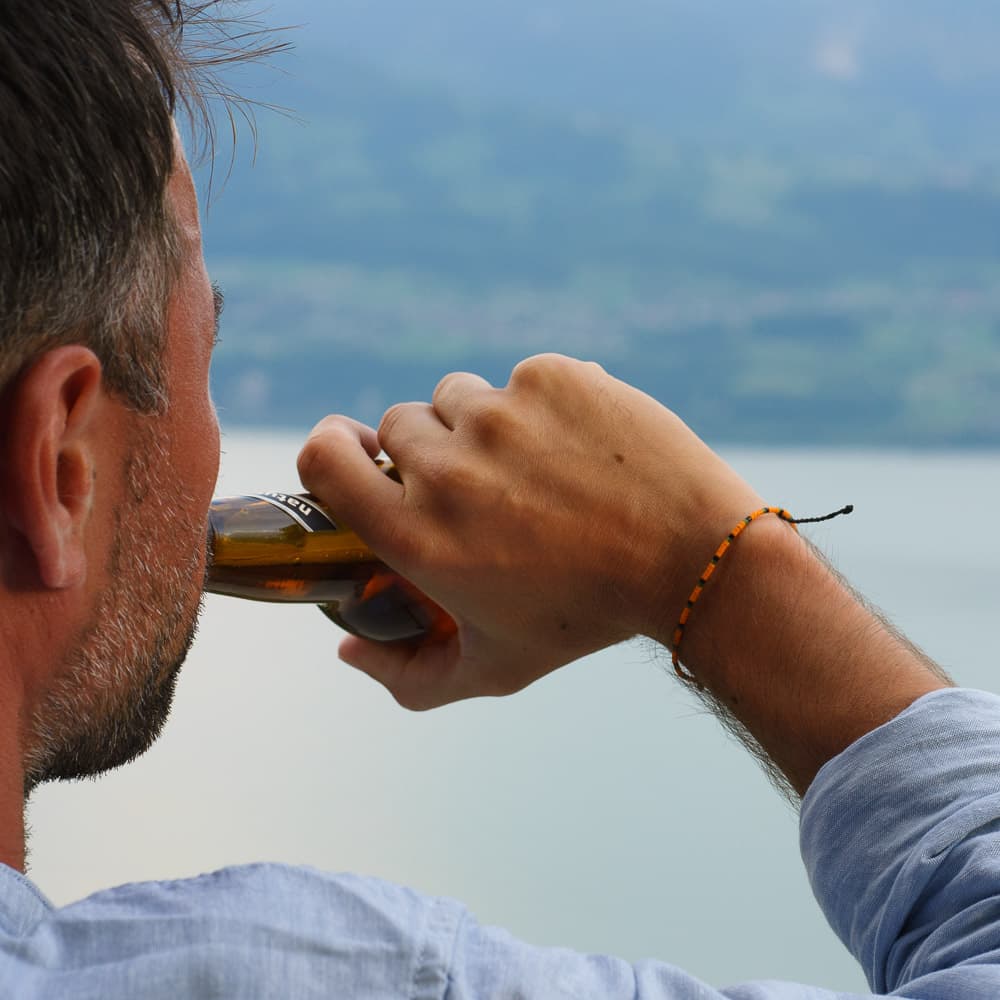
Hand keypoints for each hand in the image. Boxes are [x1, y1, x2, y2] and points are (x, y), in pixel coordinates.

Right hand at [297, 354, 762, 708]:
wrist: (693, 558)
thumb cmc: (587, 618)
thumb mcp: (495, 668)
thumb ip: (407, 678)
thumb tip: (347, 652)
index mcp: (419, 536)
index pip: (322, 458)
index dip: (327, 449)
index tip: (352, 454)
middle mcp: (448, 470)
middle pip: (395, 425)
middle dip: (426, 452)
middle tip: (481, 488)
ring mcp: (501, 415)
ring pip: (457, 396)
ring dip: (480, 425)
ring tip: (535, 468)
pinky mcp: (551, 377)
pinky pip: (519, 380)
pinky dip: (540, 406)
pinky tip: (579, 448)